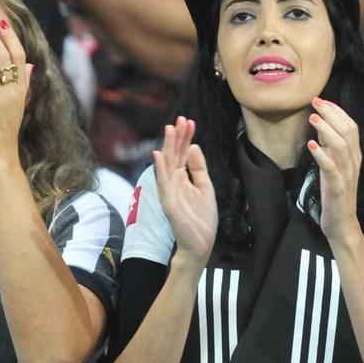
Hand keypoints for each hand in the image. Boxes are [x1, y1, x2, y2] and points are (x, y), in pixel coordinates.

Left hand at [0, 18, 32, 163]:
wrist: (0, 156)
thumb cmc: (4, 130)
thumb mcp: (18, 105)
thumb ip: (23, 84)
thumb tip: (29, 65)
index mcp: (22, 89)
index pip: (19, 56)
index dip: (9, 37)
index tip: (0, 22)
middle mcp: (14, 92)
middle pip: (5, 58)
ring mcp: (0, 101)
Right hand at [152, 117, 217, 262]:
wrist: (200, 244)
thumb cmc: (201, 218)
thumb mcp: (204, 187)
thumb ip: (198, 168)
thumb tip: (193, 146)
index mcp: (182, 178)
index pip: (182, 153)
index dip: (185, 137)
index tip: (189, 121)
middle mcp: (173, 182)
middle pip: (173, 154)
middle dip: (177, 136)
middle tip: (180, 118)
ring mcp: (169, 191)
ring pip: (167, 164)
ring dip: (167, 146)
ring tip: (169, 128)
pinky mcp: (168, 202)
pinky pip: (163, 182)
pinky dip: (160, 168)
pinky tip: (158, 154)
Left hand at [308, 98, 362, 243]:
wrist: (342, 224)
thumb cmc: (336, 194)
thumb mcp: (335, 166)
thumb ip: (331, 148)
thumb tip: (321, 127)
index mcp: (354, 156)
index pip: (351, 126)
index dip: (337, 111)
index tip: (321, 99)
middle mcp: (354, 162)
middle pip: (348, 131)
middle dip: (331, 114)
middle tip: (315, 102)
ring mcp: (347, 174)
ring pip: (341, 146)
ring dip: (326, 130)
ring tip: (312, 118)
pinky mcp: (338, 187)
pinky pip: (331, 167)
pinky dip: (321, 154)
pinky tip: (311, 145)